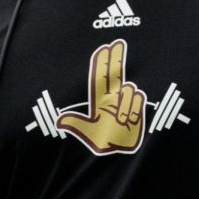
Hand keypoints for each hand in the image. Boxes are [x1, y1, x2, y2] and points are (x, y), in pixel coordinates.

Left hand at [57, 40, 145, 154]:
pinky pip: (139, 99)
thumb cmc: (103, 143)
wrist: (122, 155)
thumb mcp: (87, 133)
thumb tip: (59, 119)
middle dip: (117, 58)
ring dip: (125, 105)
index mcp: (100, 100)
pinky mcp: (139, 109)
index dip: (103, 62)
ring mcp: (127, 103)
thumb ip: (75, 124)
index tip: (105, 47)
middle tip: (118, 42)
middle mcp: (114, 98)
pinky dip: (135, 109)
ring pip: (129, 90)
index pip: (102, 77)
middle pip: (117, 74)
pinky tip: (131, 121)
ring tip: (121, 121)